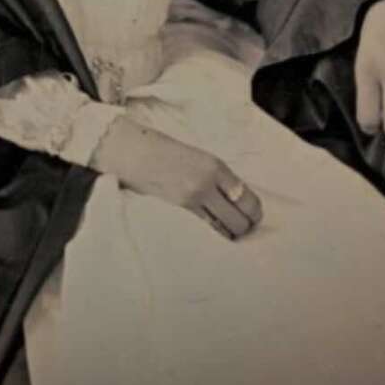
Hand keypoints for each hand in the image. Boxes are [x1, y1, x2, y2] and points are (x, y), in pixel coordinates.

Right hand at [90, 113, 262, 239]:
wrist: (130, 151)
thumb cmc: (162, 150)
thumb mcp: (197, 157)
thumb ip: (218, 177)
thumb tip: (237, 198)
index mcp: (215, 165)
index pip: (248, 198)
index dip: (254, 212)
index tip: (251, 217)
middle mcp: (208, 183)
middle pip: (241, 219)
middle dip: (245, 227)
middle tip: (241, 228)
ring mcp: (192, 198)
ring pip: (225, 228)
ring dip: (230, 233)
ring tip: (226, 233)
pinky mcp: (177, 210)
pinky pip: (206, 230)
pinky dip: (213, 234)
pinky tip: (210, 234)